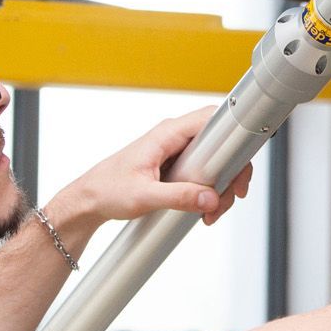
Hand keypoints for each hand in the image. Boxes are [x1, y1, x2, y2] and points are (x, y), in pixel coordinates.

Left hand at [55, 106, 254, 233]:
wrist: (89, 200)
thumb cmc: (107, 190)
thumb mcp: (144, 196)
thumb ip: (179, 197)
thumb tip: (209, 198)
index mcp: (166, 134)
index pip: (211, 118)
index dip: (233, 135)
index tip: (241, 163)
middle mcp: (173, 138)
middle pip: (220, 144)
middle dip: (231, 172)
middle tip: (231, 197)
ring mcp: (175, 152)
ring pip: (214, 161)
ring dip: (220, 187)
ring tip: (213, 212)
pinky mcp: (175, 166)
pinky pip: (202, 172)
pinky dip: (209, 191)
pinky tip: (204, 209)